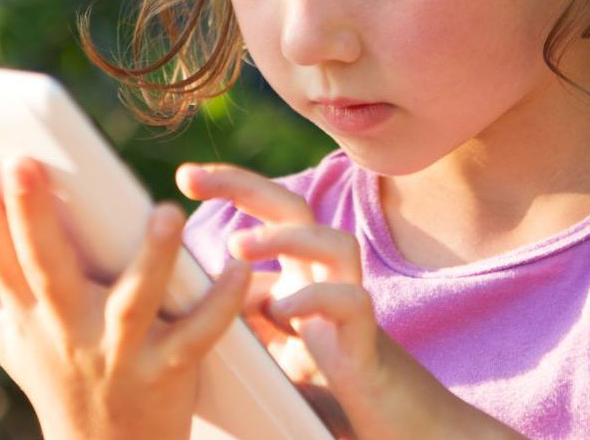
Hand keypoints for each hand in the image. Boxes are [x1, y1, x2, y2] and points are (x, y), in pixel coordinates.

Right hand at [0, 146, 250, 439]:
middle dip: (30, 216)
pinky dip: (221, 304)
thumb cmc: (55, 373)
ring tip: (165, 214)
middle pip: (44, 267)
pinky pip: (199, 336)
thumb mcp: (0, 334)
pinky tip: (238, 268)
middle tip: (21, 161)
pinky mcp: (168, 370)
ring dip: (151, 258)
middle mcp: (67, 326)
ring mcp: (119, 350)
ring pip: (133, 300)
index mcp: (26, 309)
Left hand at [177, 163, 524, 439]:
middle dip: (243, 185)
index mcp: (303, 280)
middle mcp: (329, 283)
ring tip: (236, 246)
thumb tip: (195, 299)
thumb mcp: (276, 352)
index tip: (186, 176)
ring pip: (334, 243)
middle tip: (189, 177)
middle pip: (296, 210)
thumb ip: (246, 322)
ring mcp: (352, 311)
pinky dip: (315, 300)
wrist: (403, 432)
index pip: (272, 214)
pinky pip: (351, 304)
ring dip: (284, 237)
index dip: (232, 188)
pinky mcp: (368, 348)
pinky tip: (281, 312)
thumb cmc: (337, 396)